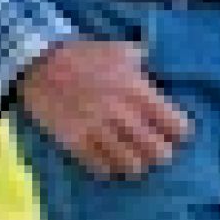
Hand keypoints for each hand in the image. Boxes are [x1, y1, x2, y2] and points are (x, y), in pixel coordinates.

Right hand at [15, 37, 191, 177]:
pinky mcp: (75, 142)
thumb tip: (160, 69)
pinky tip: (112, 165)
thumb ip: (144, 63)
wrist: (39, 64)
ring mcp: (98, 130)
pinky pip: (100, 167)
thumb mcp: (121, 50)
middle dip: (162, 154)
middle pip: (156, 150)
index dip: (180, 132)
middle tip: (160, 152)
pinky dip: (109, 169)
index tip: (178, 135)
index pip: (174, 124)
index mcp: (137, 91)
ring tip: (139, 162)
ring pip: (130, 163)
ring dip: (137, 165)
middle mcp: (122, 114)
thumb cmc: (85, 56)